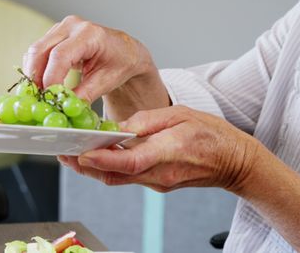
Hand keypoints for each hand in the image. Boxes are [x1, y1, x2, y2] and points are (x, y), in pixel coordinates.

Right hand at [23, 15, 169, 119]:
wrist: (124, 50)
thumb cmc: (121, 62)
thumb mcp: (108, 81)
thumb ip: (86, 93)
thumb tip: (64, 105)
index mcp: (89, 34)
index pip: (60, 55)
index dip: (51, 78)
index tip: (50, 97)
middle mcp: (72, 26)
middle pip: (39, 50)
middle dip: (35, 77)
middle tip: (38, 98)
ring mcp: (60, 28)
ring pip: (34, 51)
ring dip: (33, 74)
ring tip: (40, 94)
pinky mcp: (54, 35)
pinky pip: (37, 52)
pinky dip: (35, 70)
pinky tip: (42, 85)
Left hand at [58, 106, 259, 192]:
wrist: (235, 162)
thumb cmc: (213, 134)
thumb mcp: (181, 115)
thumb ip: (148, 121)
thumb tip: (118, 128)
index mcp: (168, 152)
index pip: (129, 161)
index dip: (102, 159)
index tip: (80, 153)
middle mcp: (160, 174)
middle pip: (115, 175)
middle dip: (85, 166)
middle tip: (63, 153)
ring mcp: (158, 183)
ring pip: (118, 179)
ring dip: (93, 169)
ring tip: (72, 154)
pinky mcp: (157, 184)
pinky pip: (127, 178)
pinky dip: (109, 168)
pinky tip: (98, 156)